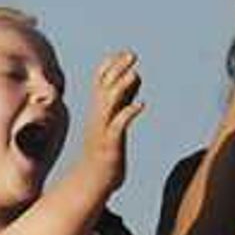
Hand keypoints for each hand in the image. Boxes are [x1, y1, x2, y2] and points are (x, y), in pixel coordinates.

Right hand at [67, 53, 147, 203]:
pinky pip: (117, 126)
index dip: (111, 66)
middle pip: (104, 87)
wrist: (93, 181)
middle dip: (117, 69)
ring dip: (121, 87)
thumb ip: (124, 99)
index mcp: (99, 111)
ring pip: (109, 103)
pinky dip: (128, 113)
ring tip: (135, 73)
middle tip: (132, 55)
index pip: (101, 82)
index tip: (126, 53)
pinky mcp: (110, 145)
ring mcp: (103, 130)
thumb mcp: (115, 121)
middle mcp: (98, 117)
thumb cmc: (107, 152)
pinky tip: (141, 104)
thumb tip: (134, 77)